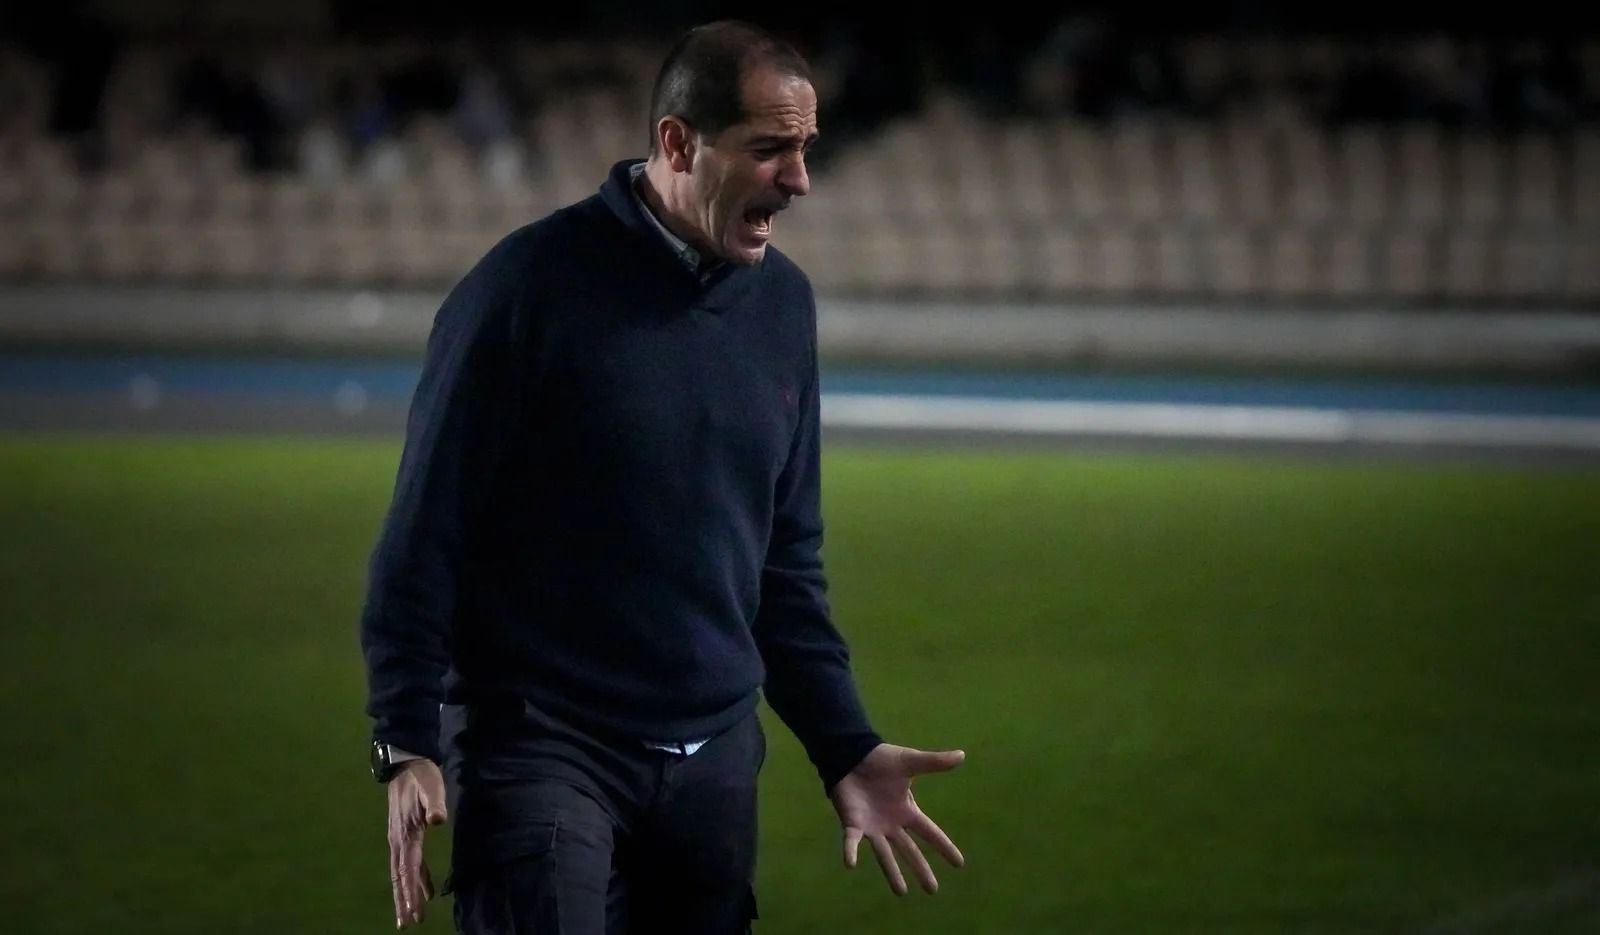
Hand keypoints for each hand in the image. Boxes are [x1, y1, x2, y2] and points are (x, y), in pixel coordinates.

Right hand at [387, 759, 447, 928]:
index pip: (408, 868)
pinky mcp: (405, 835)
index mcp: (406, 833)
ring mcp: (399, 838)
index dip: (410, 890)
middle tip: (407, 923)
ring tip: (412, 916)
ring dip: (407, 894)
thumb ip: (436, 804)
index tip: (412, 911)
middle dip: (403, 900)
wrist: (406, 763)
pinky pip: (409, 863)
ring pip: (402, 873)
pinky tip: (425, 891)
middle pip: (400, 876)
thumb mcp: (432, 786)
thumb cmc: (421, 776)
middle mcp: (399, 840)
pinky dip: (416, 879)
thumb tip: (439, 820)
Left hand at [829, 743, 964, 894]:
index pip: (930, 832)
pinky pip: (851, 841)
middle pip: (909, 850)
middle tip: (932, 890)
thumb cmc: (881, 760)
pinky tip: (850, 864)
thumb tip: (962, 755)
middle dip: (921, 869)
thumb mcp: (910, 761)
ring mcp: (872, 826)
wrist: (852, 754)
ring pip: (884, 854)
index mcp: (906, 811)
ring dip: (892, 872)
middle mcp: (891, 824)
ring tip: (901, 892)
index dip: (944, 847)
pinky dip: (850, 851)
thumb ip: (934, 762)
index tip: (959, 863)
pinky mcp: (852, 823)